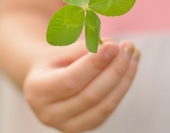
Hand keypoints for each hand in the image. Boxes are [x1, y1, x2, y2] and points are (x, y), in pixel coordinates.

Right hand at [23, 39, 140, 132]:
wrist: (45, 84)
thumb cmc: (52, 63)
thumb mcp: (58, 51)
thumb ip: (82, 49)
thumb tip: (111, 46)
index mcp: (37, 91)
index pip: (70, 80)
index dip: (94, 64)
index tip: (113, 45)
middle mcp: (48, 114)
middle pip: (90, 95)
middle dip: (114, 69)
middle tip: (127, 46)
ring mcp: (67, 126)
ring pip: (104, 104)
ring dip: (124, 78)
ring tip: (132, 54)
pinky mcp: (85, 127)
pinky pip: (108, 109)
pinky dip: (122, 87)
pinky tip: (129, 68)